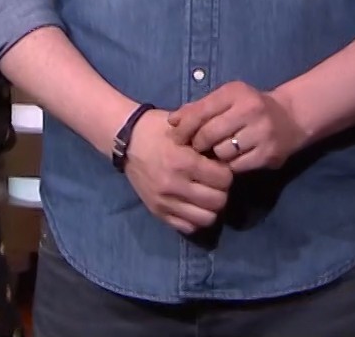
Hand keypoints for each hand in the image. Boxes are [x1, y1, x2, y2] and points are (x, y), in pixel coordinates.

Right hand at [122, 110, 232, 233]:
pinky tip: (193, 205)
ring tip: (206, 195)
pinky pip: (187, 227)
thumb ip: (206, 142)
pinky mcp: (157, 212)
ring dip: (210, 208)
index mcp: (183, 162)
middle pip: (218, 201)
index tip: (221, 168)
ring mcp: (164, 201)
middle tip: (215, 183)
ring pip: (206, 218)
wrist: (127, 141)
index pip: (223, 179)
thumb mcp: (184, 128)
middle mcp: (174, 185)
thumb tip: (227, 157)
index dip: (227, 173)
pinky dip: (195, 218)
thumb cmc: (157, 129)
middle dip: (221, 191)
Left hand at [168, 81, 308, 173]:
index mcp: (235, 92)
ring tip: (217, 152)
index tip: (176, 138)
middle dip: (198, 144)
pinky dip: (230, 165)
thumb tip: (172, 122)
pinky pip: (237, 166)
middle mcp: (250, 110)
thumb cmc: (249, 107)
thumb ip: (198, 108)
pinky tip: (232, 159)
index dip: (183, 128)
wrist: (291, 118)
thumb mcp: (226, 99)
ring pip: (222, 152)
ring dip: (215, 155)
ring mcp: (262, 133)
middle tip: (196, 148)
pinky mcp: (268, 154)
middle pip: (208, 134)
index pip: (200, 111)